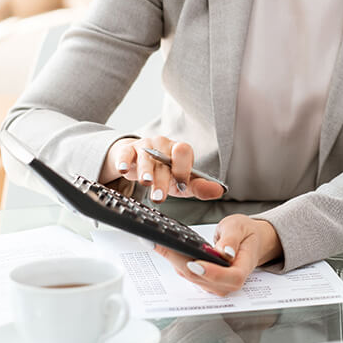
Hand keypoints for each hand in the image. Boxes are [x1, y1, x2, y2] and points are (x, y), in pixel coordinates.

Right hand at [100, 136, 224, 202]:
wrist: (141, 161)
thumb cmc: (166, 172)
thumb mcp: (183, 181)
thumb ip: (200, 187)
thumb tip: (219, 191)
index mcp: (179, 150)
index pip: (184, 153)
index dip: (183, 168)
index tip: (181, 185)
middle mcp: (163, 145)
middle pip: (163, 161)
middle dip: (162, 179)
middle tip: (160, 196)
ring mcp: (145, 146)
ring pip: (145, 158)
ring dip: (145, 171)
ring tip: (146, 182)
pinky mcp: (128, 150)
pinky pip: (125, 153)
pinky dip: (124, 161)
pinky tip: (124, 170)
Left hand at [156, 213, 282, 295]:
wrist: (247, 241)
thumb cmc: (246, 234)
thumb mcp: (240, 228)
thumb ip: (232, 239)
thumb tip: (224, 252)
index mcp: (242, 269)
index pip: (230, 278)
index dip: (212, 273)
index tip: (196, 263)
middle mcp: (227, 282)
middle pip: (202, 278)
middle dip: (180, 261)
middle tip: (161, 245)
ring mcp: (214, 284)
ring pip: (191, 276)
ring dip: (172, 260)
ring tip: (156, 243)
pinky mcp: (202, 279)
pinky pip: (186, 272)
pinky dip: (174, 260)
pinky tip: (162, 247)